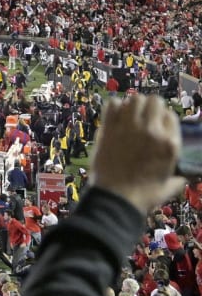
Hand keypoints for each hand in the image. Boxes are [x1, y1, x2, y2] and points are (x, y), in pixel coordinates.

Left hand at [91, 95, 184, 213]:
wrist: (116, 197)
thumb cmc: (144, 195)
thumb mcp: (169, 187)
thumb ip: (180, 178)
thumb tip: (186, 177)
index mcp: (170, 144)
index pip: (171, 115)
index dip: (163, 118)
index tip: (157, 124)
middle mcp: (152, 131)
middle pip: (154, 101)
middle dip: (150, 106)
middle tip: (143, 116)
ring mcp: (129, 127)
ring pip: (134, 99)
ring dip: (133, 105)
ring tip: (129, 114)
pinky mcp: (109, 127)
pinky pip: (112, 104)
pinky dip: (114, 107)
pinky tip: (115, 116)